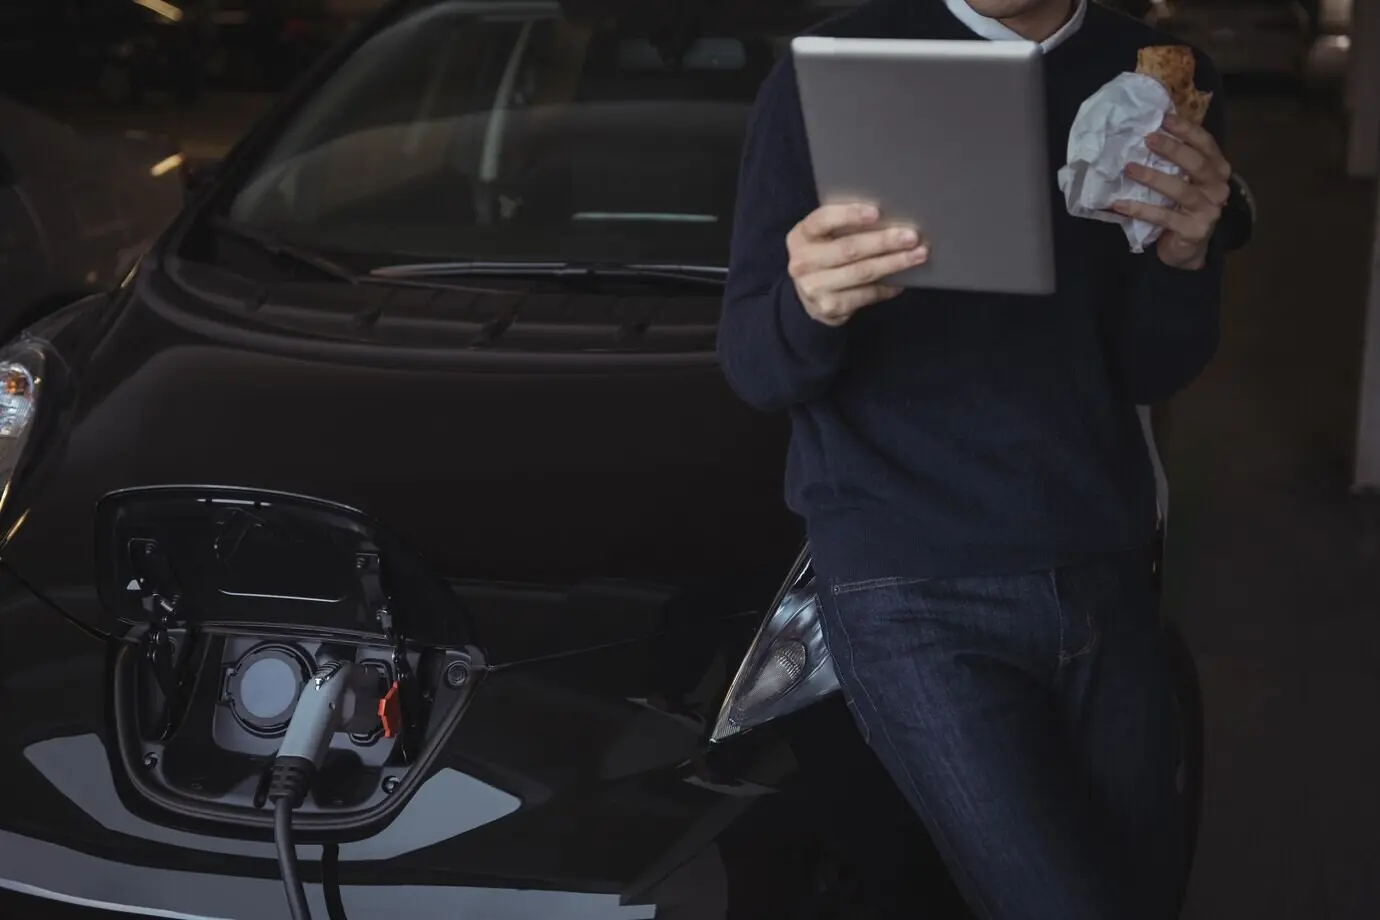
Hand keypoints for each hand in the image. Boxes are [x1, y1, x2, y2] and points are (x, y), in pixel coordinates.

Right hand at [787, 203, 928, 325]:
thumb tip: (890, 217)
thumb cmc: (824, 257)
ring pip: (862, 272)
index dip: (850, 215)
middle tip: (911, 236)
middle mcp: (803, 262)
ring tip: (917, 255)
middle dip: (884, 241)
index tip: (877, 212)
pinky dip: (887, 287)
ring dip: (894, 263)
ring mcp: (813, 287)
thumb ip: (843, 227)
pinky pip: (865, 294)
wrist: (807, 296)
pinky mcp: (828, 307)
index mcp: (801, 236)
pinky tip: (903, 280)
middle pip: (849, 249)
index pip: (823, 220)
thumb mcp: (823, 238)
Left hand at [1111, 112, 1232, 269]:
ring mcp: (1209, 210)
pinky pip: (1163, 217)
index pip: (1206, 144)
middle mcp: (1218, 187)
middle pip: (1196, 163)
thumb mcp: (1184, 182)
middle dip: (1171, 148)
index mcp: (1218, 170)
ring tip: (1129, 168)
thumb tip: (1148, 134)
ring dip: (1152, 177)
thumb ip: (1176, 162)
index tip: (1163, 119)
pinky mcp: (1194, 230)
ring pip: (1180, 189)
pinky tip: (1119, 204)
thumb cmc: (1182, 209)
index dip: (1186, 130)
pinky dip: (1140, 209)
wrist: (1187, 248)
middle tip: (1147, 139)